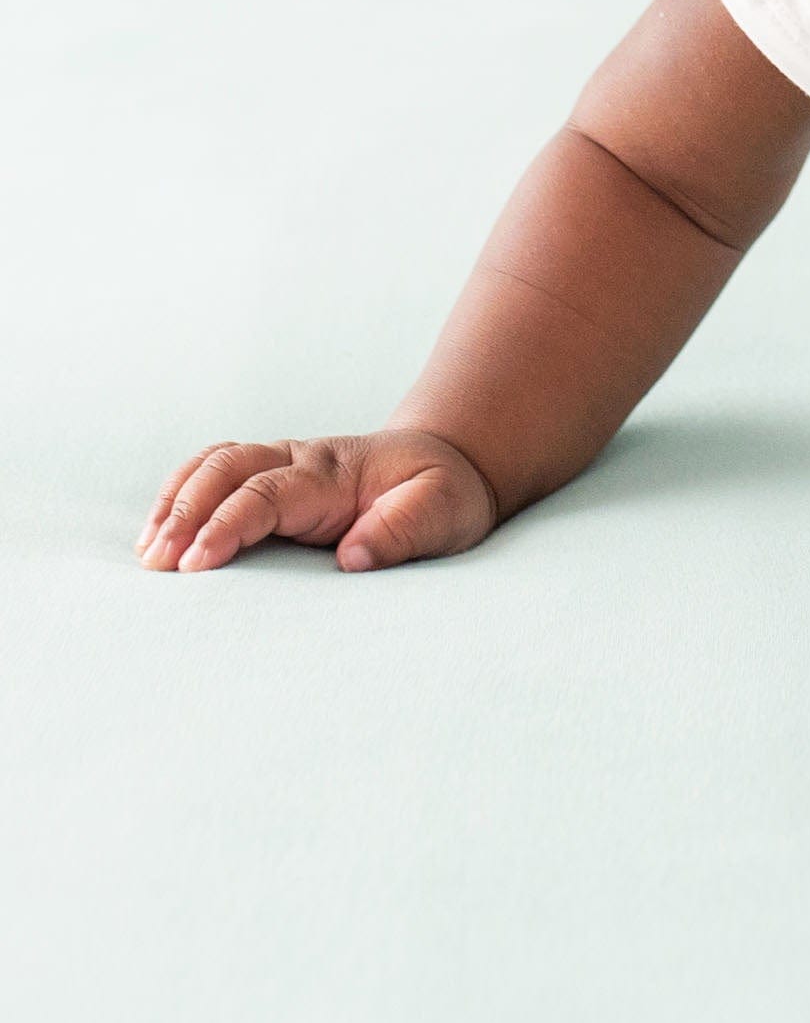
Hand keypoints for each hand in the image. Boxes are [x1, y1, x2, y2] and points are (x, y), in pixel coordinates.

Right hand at [138, 431, 498, 574]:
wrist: (448, 463)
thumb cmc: (443, 493)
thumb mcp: (444, 510)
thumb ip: (405, 529)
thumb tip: (353, 556)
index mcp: (338, 472)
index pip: (271, 492)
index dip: (230, 524)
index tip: (197, 562)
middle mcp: (302, 460)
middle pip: (229, 467)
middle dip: (186, 511)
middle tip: (157, 563)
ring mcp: (284, 463)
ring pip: (215, 463)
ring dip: (174, 501)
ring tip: (147, 553)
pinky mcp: (272, 477)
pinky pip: (216, 472)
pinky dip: (180, 495)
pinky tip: (158, 534)